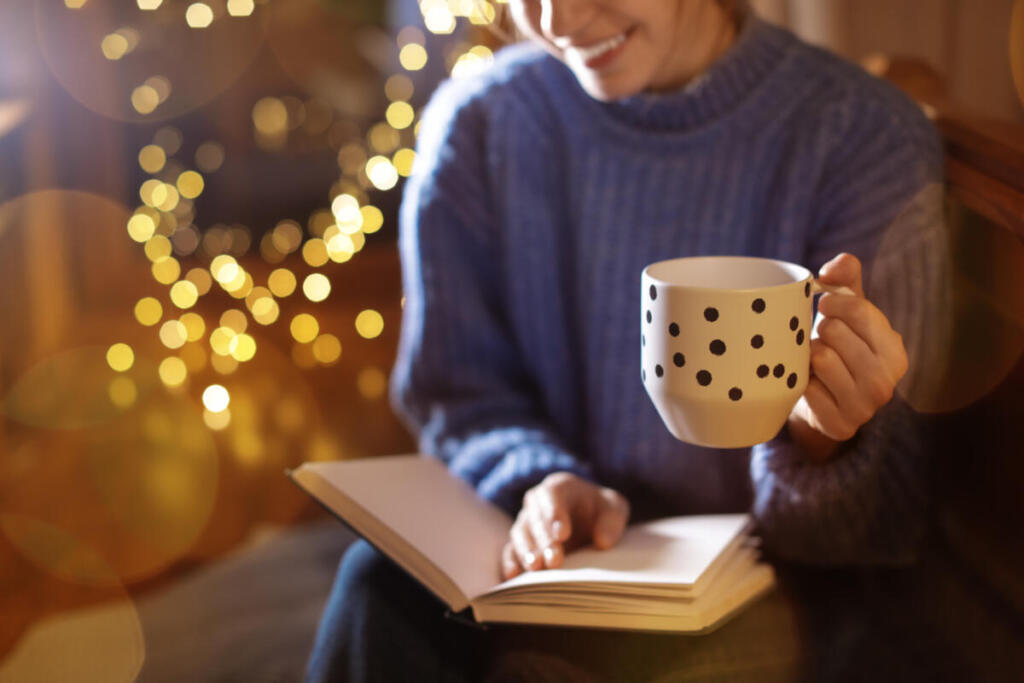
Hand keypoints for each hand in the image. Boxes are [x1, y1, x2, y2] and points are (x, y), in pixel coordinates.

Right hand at [500, 472, 629, 579]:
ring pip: (520, 533)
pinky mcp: (520, 543)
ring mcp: (526, 522)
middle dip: (544, 540)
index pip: (552, 495)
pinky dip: (510, 562)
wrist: (589, 519)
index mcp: (560, 486)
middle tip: (554, 560)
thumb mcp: (614, 508)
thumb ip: (612, 520)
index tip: (562, 534)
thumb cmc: (600, 511)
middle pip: (535, 518)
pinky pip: (510, 550)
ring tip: (535, 568)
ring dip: (526, 551)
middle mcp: (537, 502)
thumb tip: (602, 541)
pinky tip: (513, 576)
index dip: (555, 514)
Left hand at [788, 253, 908, 459]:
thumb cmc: (838, 349)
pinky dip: (800, 382)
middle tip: (822, 341)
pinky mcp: (839, 425)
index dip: (834, 303)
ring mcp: (864, 408)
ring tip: (815, 362)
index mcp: (896, 353)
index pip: (860, 311)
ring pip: (820, 359)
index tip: (823, 305)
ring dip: (808, 356)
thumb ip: (847, 281)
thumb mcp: (849, 314)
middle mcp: (886, 383)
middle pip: (835, 332)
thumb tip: (835, 267)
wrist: (824, 403)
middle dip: (821, 332)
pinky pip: (806, 388)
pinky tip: (808, 385)